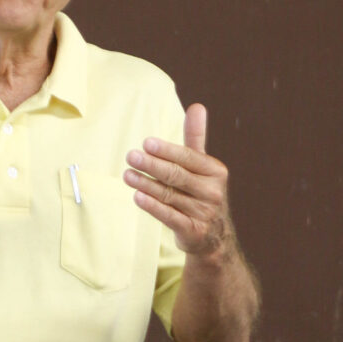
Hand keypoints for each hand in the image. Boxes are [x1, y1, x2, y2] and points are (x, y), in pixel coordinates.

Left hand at [123, 103, 232, 255]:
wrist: (214, 236)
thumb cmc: (201, 191)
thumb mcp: (202, 165)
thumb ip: (196, 138)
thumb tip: (197, 106)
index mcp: (215, 171)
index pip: (188, 157)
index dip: (167, 150)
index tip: (146, 143)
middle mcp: (212, 191)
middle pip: (177, 175)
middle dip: (152, 165)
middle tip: (130, 156)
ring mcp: (204, 212)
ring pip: (169, 195)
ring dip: (146, 184)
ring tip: (127, 175)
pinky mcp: (193, 231)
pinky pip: (169, 216)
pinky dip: (153, 207)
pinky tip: (137, 197)